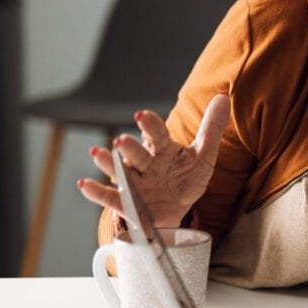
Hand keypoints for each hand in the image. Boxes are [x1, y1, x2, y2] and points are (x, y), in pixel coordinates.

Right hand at [77, 93, 230, 226]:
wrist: (177, 211)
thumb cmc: (186, 179)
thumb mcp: (204, 156)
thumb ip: (212, 128)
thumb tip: (224, 96)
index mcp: (162, 149)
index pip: (156, 134)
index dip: (149, 125)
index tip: (141, 115)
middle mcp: (144, 163)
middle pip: (136, 154)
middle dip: (129, 147)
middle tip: (122, 140)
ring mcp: (133, 183)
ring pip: (119, 172)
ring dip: (108, 164)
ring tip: (98, 153)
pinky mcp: (126, 204)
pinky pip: (109, 198)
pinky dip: (95, 192)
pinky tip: (83, 184)